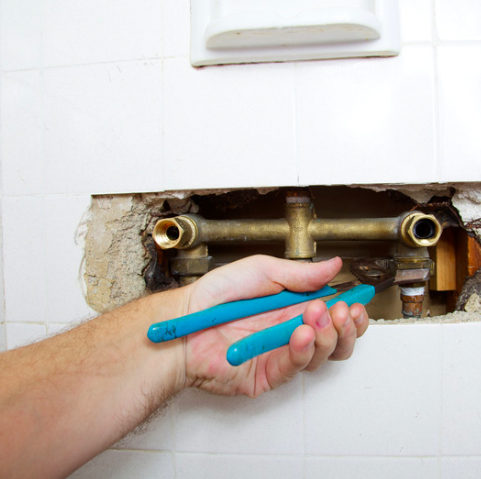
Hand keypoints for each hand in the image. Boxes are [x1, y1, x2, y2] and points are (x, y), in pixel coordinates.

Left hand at [180, 255, 368, 397]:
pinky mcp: (267, 374)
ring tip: (317, 316)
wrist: (186, 319)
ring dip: (328, 336)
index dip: (351, 310)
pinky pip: (294, 367)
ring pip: (322, 356)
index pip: (333, 313)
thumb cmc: (216, 295)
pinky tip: (302, 334)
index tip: (358, 299)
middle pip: (335, 339)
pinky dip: (304, 351)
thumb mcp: (261, 271)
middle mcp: (290, 331)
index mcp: (292, 307)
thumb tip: (333, 265)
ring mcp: (280, 354)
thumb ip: (300, 273)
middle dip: (346, 326)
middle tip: (342, 310)